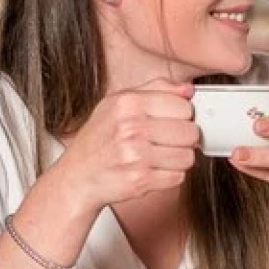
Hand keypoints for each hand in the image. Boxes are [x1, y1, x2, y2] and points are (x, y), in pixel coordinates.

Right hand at [42, 79, 198, 209]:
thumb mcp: (117, 102)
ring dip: (178, 159)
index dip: (183, 115)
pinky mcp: (141, 180)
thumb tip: (187, 89)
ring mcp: (136, 156)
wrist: (78, 175)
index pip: (184, 107)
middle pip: (190, 132)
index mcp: (128, 103)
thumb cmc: (99, 138)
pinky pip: (178, 177)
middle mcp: (131, 128)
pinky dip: (170, 176)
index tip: (174, 121)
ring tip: (160, 155)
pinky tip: (154, 170)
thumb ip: (155, 88)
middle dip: (184, 138)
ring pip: (188, 156)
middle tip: (168, 140)